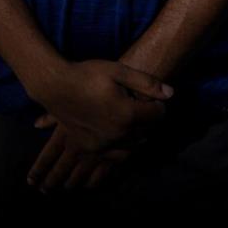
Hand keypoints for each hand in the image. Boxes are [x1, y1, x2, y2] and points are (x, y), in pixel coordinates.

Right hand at [26, 60, 172, 191]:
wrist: (56, 86)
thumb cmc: (88, 74)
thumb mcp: (119, 70)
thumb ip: (147, 83)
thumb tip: (171, 93)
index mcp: (127, 114)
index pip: (157, 115)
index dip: (159, 104)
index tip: (153, 97)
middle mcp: (118, 134)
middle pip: (147, 132)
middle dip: (149, 119)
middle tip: (144, 106)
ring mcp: (104, 145)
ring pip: (133, 147)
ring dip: (138, 135)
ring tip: (133, 120)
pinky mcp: (91, 149)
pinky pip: (115, 156)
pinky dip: (123, 149)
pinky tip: (121, 137)